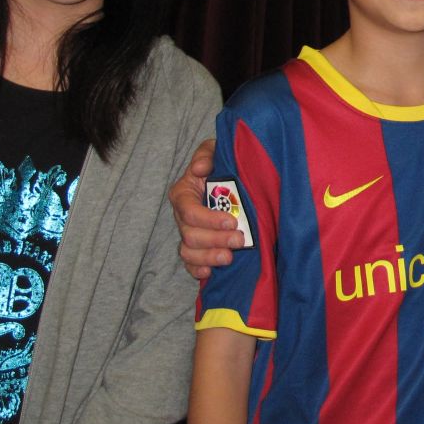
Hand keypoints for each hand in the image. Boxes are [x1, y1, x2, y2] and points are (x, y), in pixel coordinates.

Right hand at [171, 138, 240, 278]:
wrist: (236, 178)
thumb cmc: (223, 163)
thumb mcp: (216, 150)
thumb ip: (207, 154)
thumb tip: (199, 169)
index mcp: (184, 193)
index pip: (188, 210)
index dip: (208, 219)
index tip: (231, 222)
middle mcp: (183, 216)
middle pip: (190, 235)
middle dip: (214, 240)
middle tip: (239, 240)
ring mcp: (190, 233)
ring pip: (189, 251)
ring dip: (208, 257)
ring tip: (230, 258)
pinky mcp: (199, 247)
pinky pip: (191, 263)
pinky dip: (197, 270)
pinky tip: (209, 273)